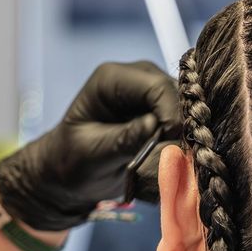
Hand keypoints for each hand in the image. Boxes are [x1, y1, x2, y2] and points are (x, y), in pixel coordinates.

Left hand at [0, 61, 179, 230]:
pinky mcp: (160, 109)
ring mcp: (149, 91)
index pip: (156, 87)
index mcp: (111, 79)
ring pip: (184, 105)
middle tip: (177, 154)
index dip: (171, 114)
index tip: (170, 143)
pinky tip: (175, 154)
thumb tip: (157, 126)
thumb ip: (124, 139)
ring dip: (183, 130)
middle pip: (175, 92)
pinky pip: (182, 117)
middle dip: (180, 122)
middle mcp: (134, 77)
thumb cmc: (72, 162)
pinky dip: (182, 136)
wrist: (67, 173)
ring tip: (175, 156)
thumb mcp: (94, 154)